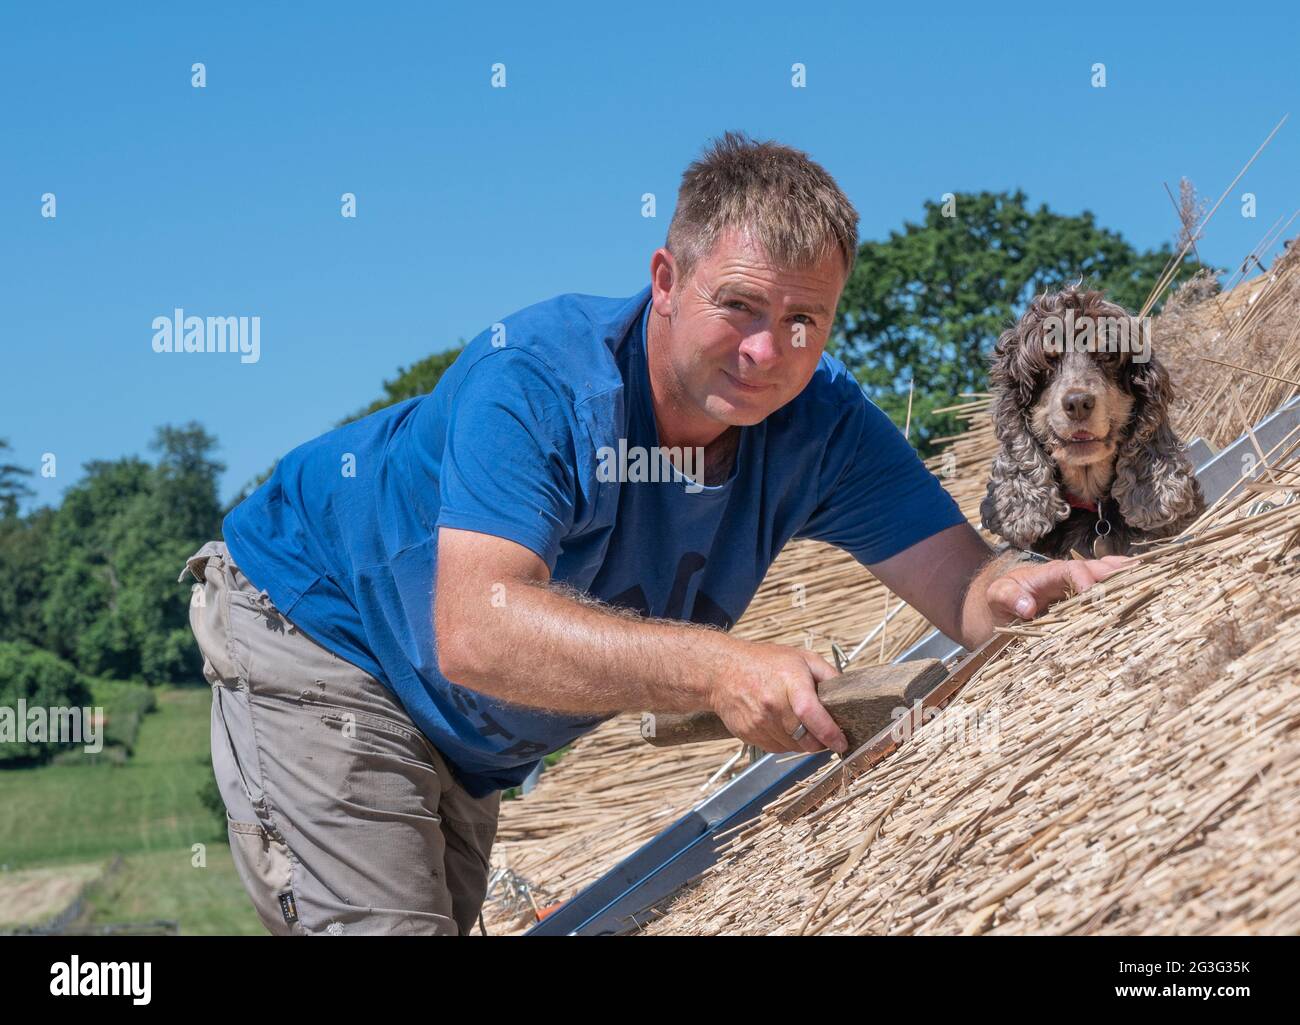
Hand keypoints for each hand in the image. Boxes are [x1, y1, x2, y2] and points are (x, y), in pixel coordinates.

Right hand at [709, 642, 847, 754]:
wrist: (721, 671)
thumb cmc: (763, 662)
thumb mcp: (801, 658)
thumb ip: (828, 675)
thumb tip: (849, 695)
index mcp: (788, 682)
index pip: (811, 715)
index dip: (830, 733)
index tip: (841, 743)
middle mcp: (772, 704)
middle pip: (805, 739)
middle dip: (820, 742)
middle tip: (825, 734)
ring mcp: (758, 722)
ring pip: (792, 748)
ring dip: (802, 742)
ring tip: (799, 723)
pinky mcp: (749, 734)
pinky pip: (776, 748)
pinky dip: (785, 742)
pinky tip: (781, 725)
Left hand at [986, 555, 1134, 622]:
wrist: (1003, 608)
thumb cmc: (1001, 600)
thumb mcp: (997, 596)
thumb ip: (1008, 597)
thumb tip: (1027, 608)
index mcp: (1049, 574)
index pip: (1071, 570)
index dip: (1085, 579)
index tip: (1094, 595)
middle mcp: (1070, 577)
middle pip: (1098, 569)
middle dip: (1117, 573)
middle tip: (1141, 578)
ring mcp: (1081, 588)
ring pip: (1109, 578)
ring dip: (1129, 580)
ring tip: (1154, 581)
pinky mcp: (1087, 602)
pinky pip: (1109, 593)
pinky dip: (1127, 592)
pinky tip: (1148, 595)